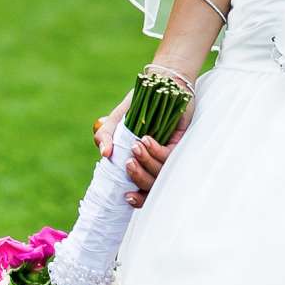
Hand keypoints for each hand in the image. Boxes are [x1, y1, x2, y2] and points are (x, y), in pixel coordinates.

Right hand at [93, 89, 193, 207]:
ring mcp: (169, 154)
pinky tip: (146, 139)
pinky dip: (156, 150)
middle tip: (128, 163)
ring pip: (161, 172)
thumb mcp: (116, 121)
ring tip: (136, 146)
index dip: (137, 200)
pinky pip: (169, 155)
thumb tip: (104, 155)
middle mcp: (156, 163)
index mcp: (141, 165)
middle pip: (152, 185)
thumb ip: (104, 137)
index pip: (142, 191)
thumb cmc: (138, 105)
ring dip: (146, 162)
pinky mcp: (180, 143)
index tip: (126, 196)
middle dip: (139, 178)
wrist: (159, 84)